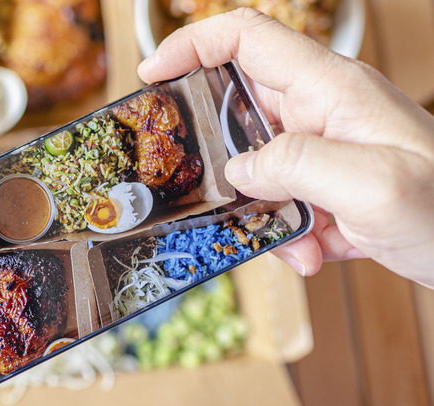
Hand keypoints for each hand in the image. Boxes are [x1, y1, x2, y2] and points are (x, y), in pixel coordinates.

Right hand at [138, 8, 433, 286]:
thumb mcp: (371, 186)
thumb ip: (295, 165)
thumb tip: (238, 169)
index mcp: (330, 88)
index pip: (246, 37)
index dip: (191, 46)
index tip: (151, 76)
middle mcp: (322, 109)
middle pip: (238, 105)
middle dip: (216, 153)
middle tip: (204, 187)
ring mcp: (324, 146)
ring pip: (254, 164)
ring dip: (258, 207)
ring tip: (293, 239)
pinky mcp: (327, 182)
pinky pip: (280, 197)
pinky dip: (286, 229)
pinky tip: (315, 251)